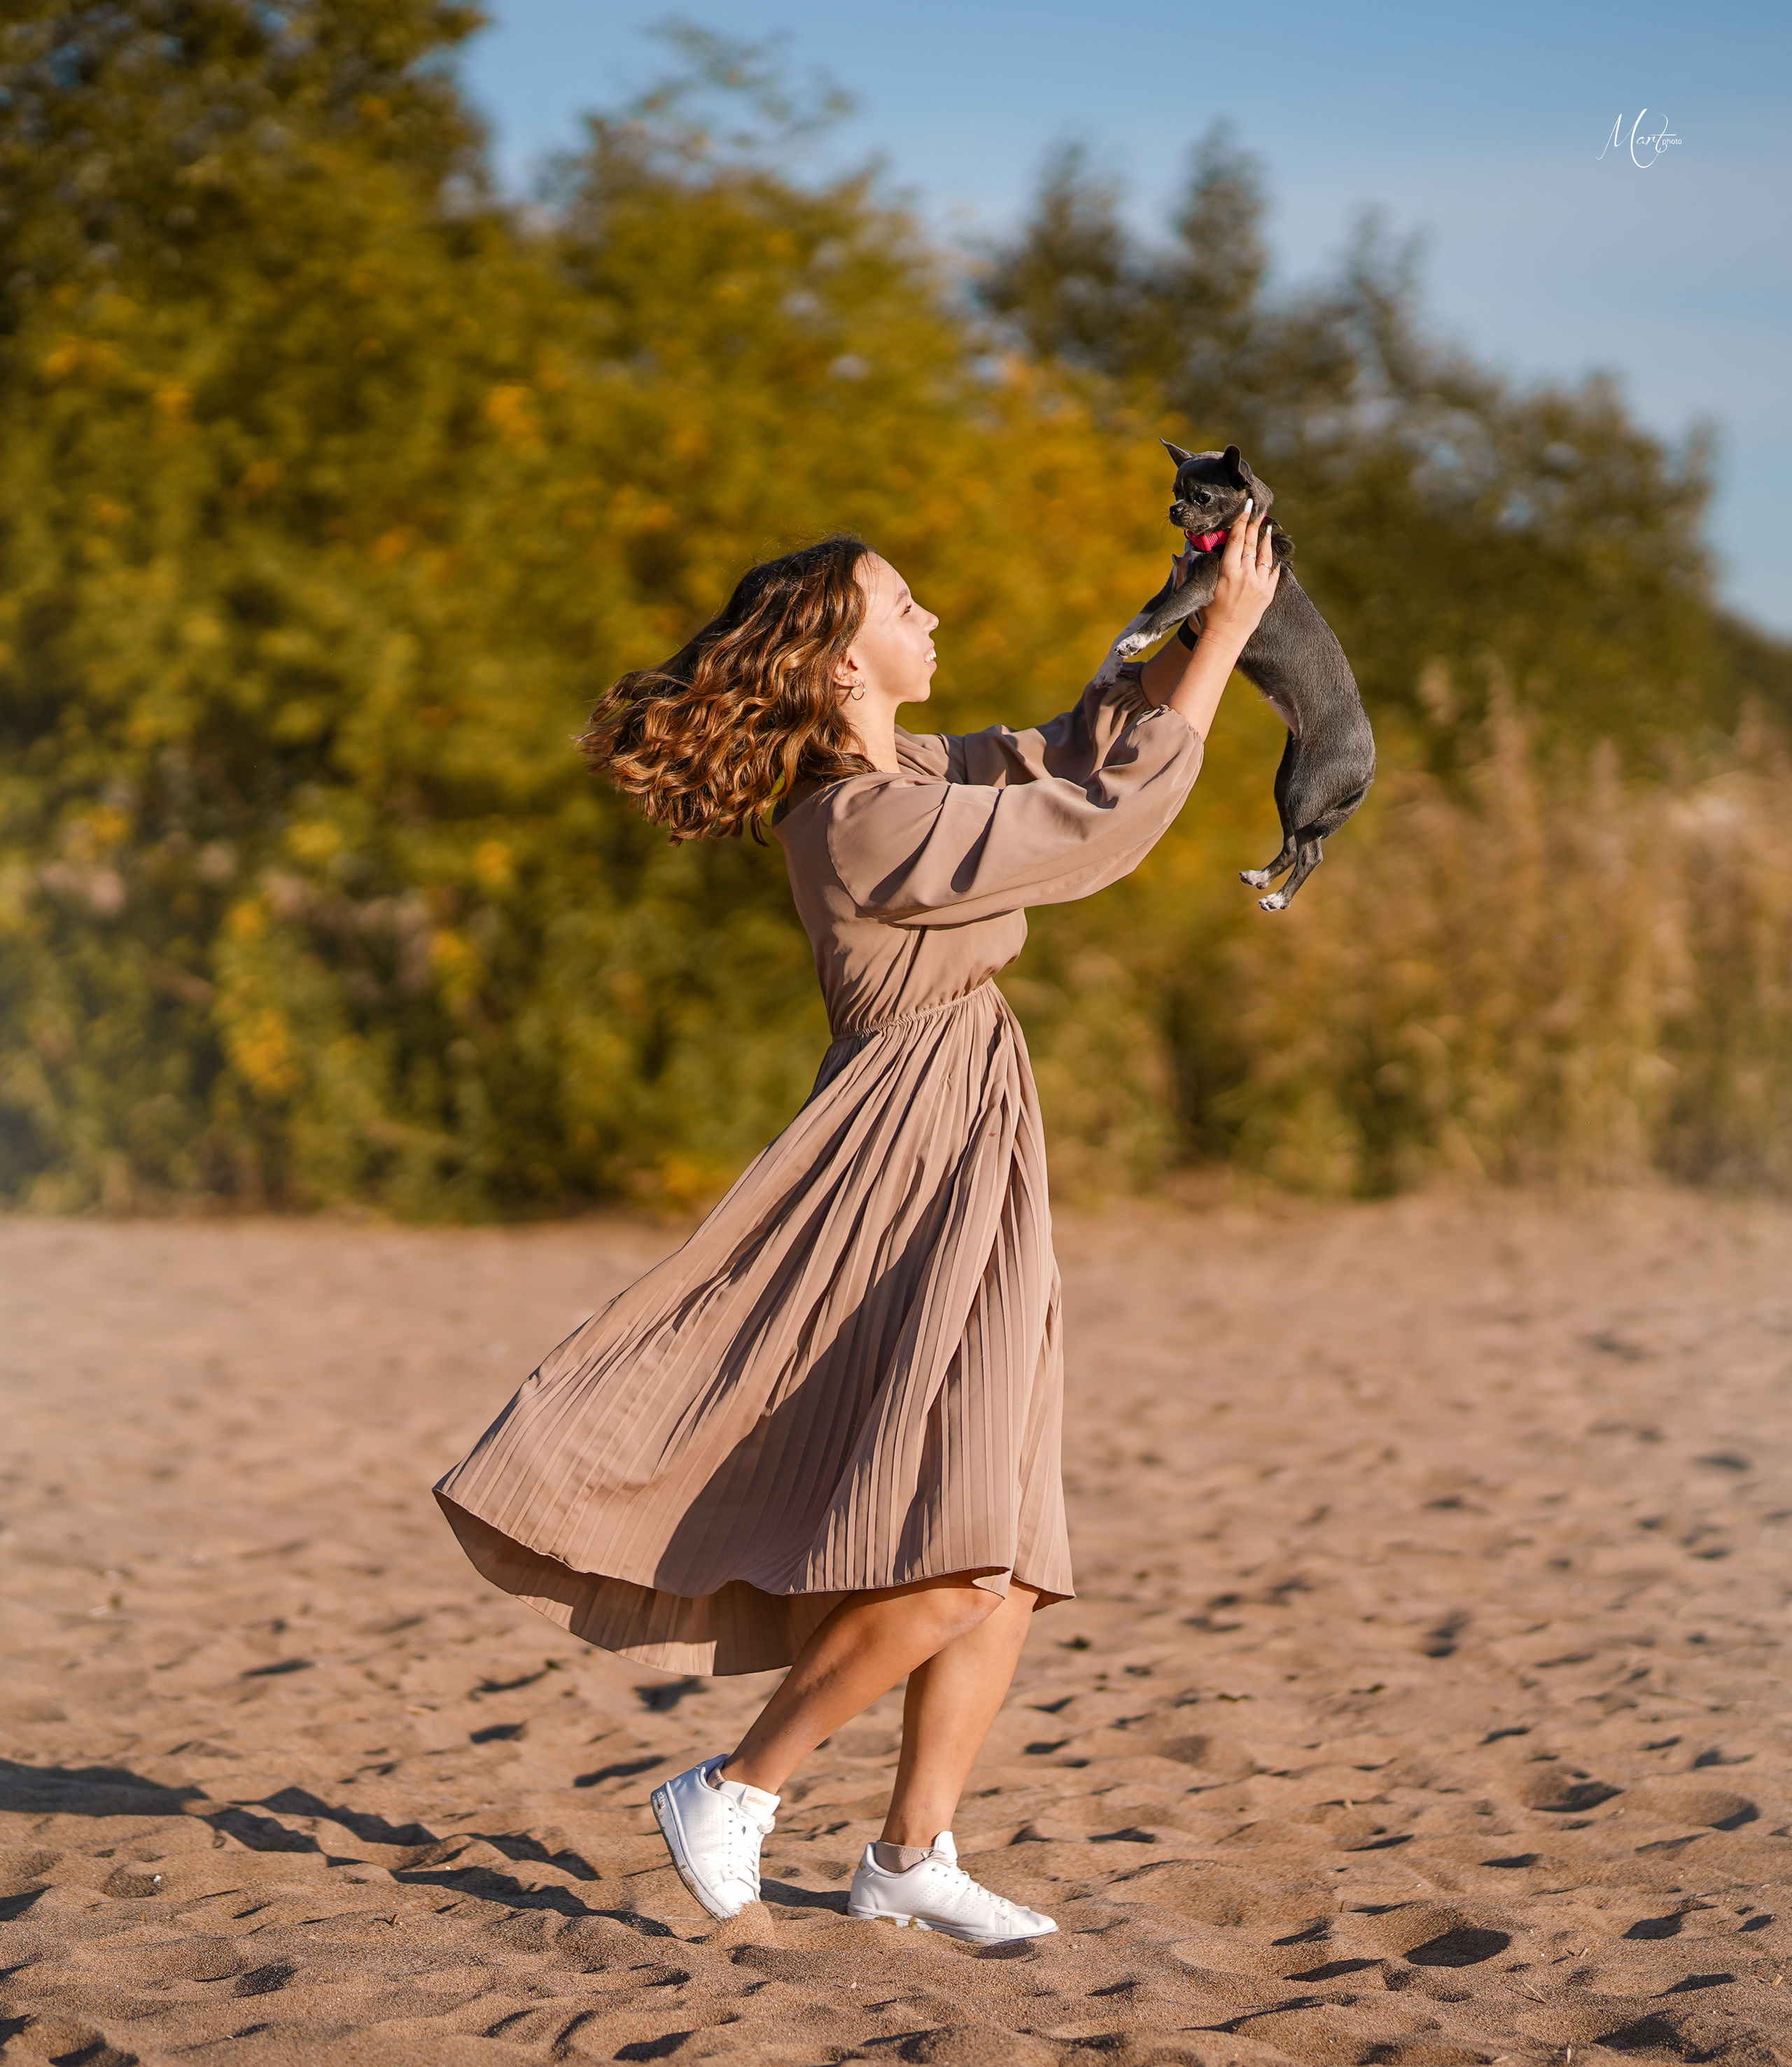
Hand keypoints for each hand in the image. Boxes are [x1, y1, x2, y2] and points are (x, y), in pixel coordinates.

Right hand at [1199, 500, 1278, 647]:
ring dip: (1266, 540)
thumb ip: (1188, 572)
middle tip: (1258, 511)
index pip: (1236, 538)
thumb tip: (1180, 556)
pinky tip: (1273, 555)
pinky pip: (1273, 572)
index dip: (1242, 520)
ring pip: (1265, 555)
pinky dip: (1273, 561)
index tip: (1246, 506)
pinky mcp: (1267, 594)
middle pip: (1251, 542)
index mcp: (1227, 571)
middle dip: (1255, 524)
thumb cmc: (1206, 616)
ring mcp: (1258, 584)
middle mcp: (1245, 574)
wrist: (1223, 639)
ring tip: (1267, 528)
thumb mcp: (1197, 591)